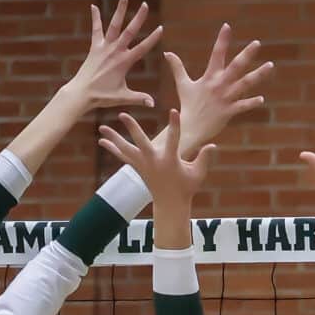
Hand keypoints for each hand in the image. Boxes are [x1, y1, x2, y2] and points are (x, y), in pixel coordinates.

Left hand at [63, 0, 163, 111]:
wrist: (82, 93)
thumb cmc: (103, 97)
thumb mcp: (123, 97)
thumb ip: (139, 99)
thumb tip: (153, 104)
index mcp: (124, 62)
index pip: (142, 47)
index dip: (153, 38)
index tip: (161, 28)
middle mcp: (115, 51)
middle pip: (129, 31)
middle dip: (138, 17)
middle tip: (145, 4)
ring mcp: (104, 48)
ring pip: (114, 26)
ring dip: (119, 11)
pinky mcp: (94, 48)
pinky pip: (96, 30)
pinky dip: (95, 18)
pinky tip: (94, 6)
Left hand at [100, 109, 216, 206]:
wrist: (171, 204)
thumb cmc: (187, 187)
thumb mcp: (198, 173)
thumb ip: (204, 158)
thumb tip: (213, 145)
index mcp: (170, 161)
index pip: (174, 139)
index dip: (174, 125)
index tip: (173, 111)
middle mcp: (154, 162)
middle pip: (140, 142)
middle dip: (132, 128)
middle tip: (122, 115)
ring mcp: (143, 165)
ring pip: (126, 149)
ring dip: (114, 138)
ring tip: (101, 127)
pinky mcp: (138, 168)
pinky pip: (123, 157)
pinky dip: (113, 148)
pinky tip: (102, 140)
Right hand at [165, 24, 271, 155]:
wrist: (189, 128)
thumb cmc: (188, 106)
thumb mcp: (183, 84)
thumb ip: (177, 67)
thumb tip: (167, 52)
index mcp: (209, 77)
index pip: (216, 54)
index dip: (222, 40)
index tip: (227, 26)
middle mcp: (219, 85)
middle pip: (235, 66)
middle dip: (247, 54)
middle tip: (257, 43)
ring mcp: (225, 98)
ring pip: (244, 84)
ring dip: (258, 75)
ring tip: (271, 65)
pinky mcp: (229, 111)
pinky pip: (242, 106)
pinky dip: (251, 103)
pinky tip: (262, 99)